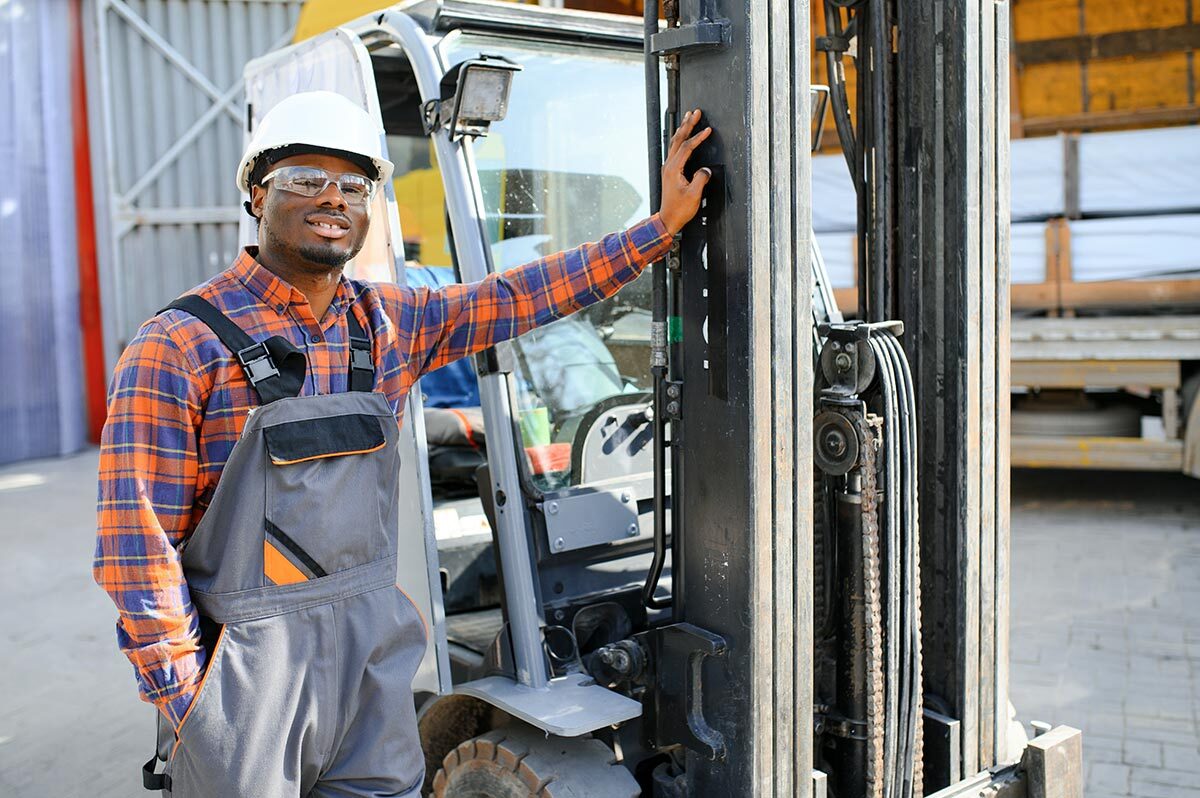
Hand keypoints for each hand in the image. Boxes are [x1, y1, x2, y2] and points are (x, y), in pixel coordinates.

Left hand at [659, 109, 713, 234]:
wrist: (668, 219)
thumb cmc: (680, 209)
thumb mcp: (694, 195)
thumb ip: (701, 178)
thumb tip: (706, 170)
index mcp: (673, 169)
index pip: (687, 147)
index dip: (698, 138)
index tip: (708, 130)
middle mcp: (669, 165)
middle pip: (678, 139)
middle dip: (687, 124)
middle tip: (695, 112)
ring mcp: (668, 167)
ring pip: (675, 143)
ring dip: (682, 129)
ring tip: (689, 117)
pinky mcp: (670, 171)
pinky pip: (675, 149)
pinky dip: (680, 139)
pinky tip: (683, 136)